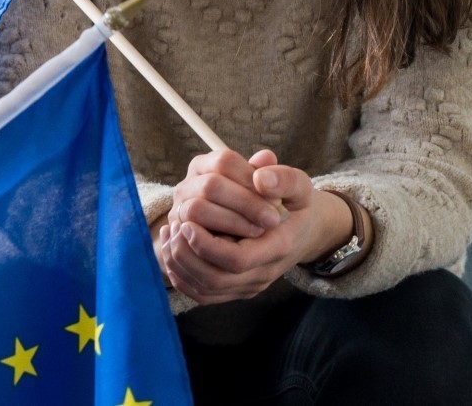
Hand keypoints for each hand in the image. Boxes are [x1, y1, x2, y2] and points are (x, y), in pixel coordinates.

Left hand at [160, 151, 345, 304]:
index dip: (207, 244)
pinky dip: (181, 274)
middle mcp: (263, 272)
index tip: (188, 222)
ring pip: (204, 289)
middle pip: (215, 279)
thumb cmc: (296, 205)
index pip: (237, 259)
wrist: (302, 233)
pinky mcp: (235, 290)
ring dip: (180, 263)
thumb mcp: (299, 186)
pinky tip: (172, 247)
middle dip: (187, 254)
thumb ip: (284, 178)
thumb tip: (260, 177)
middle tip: (174, 227)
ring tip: (169, 233)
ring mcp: (248, 285)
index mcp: (279, 247)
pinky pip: (201, 293)